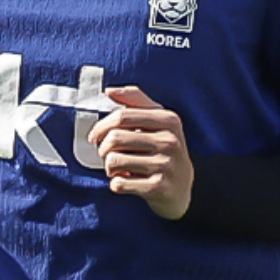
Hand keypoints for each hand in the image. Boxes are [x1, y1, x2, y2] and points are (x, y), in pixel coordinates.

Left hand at [93, 86, 193, 218]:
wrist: (183, 188)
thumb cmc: (163, 150)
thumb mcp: (158, 122)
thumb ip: (136, 101)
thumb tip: (109, 91)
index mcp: (170, 120)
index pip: (122, 116)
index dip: (100, 126)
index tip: (95, 137)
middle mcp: (170, 141)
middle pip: (114, 138)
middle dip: (103, 148)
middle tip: (108, 155)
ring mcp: (166, 165)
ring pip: (113, 161)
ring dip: (109, 168)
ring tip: (120, 169)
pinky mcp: (158, 187)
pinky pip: (119, 183)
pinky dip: (117, 184)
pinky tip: (129, 182)